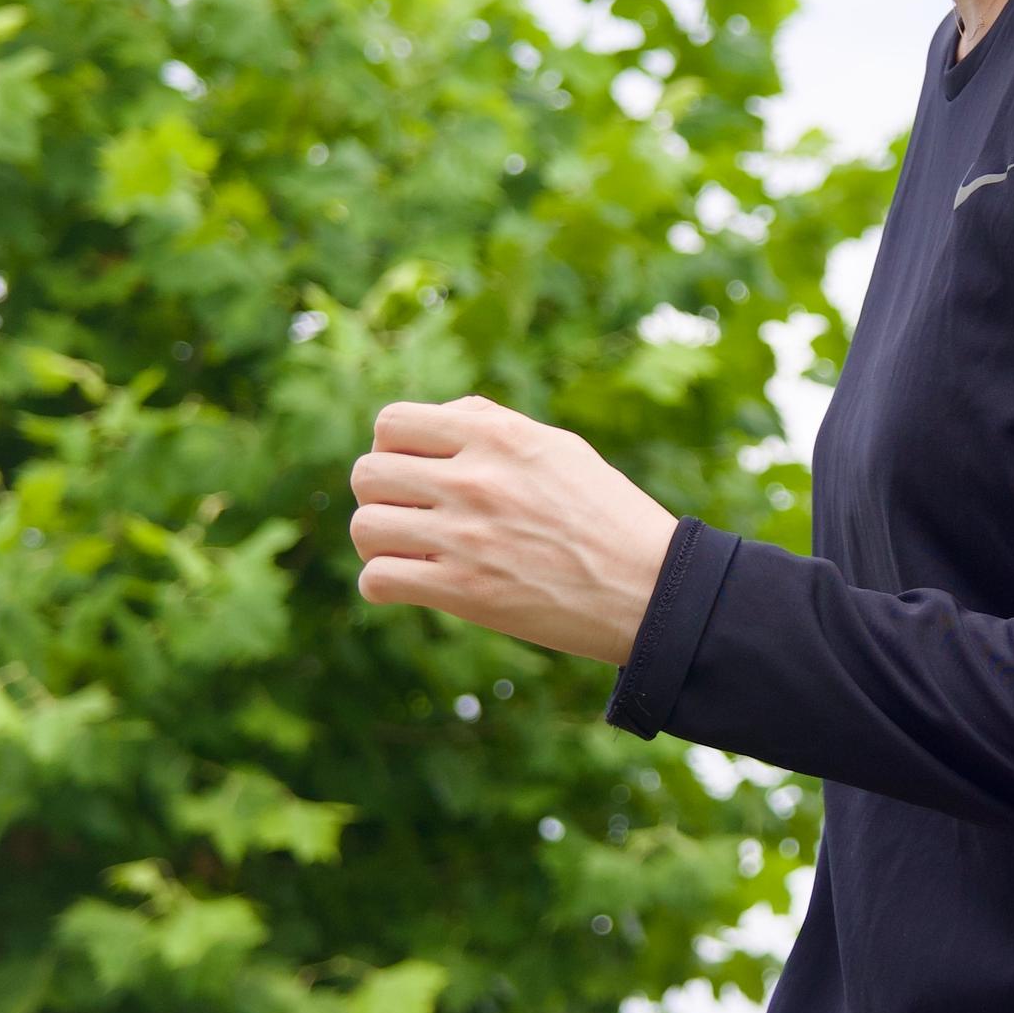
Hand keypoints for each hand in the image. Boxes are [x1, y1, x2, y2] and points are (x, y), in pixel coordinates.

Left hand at [347, 396, 680, 664]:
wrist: (648, 588)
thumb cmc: (607, 515)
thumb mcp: (557, 447)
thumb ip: (492, 426)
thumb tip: (436, 420)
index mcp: (496, 436)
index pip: (392, 423)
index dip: (390, 447)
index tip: (412, 470)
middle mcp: (474, 480)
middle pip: (367, 474)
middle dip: (380, 494)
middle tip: (410, 513)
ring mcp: (465, 537)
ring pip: (364, 526)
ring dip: (378, 540)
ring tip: (408, 548)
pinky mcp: (464, 592)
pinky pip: (378, 580)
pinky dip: (382, 584)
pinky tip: (408, 584)